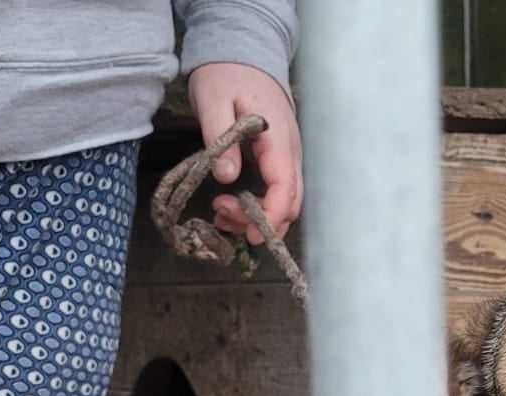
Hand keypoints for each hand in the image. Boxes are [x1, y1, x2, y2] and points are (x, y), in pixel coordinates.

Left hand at [185, 62, 303, 242]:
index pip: (286, 188)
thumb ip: (220, 136)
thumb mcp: (213, 99)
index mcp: (278, 138)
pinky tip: (230, 204)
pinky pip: (276, 190)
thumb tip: (228, 177)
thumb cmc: (226, 73)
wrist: (242, 50)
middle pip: (291, 202)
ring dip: (257, 216)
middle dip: (261, 221)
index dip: (272, 216)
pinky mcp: (277, 157)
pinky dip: (257, 205)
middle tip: (222, 217)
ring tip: (220, 212)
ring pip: (285, 200)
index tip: (250, 234)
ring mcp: (287, 155)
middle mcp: (290, 151)